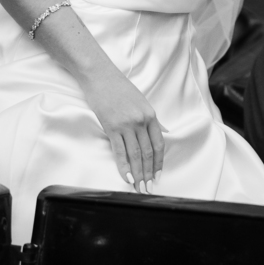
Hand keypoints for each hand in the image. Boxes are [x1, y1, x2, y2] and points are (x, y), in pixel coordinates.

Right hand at [80, 68, 164, 190]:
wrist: (100, 76)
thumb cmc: (119, 88)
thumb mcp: (141, 101)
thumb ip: (152, 120)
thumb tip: (164, 132)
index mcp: (150, 115)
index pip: (158, 144)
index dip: (159, 162)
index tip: (158, 175)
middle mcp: (140, 121)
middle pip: (148, 153)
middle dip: (149, 173)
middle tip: (149, 188)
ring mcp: (126, 124)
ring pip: (135, 154)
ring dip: (138, 174)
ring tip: (139, 187)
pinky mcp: (111, 127)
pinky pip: (119, 151)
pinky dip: (123, 166)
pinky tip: (127, 177)